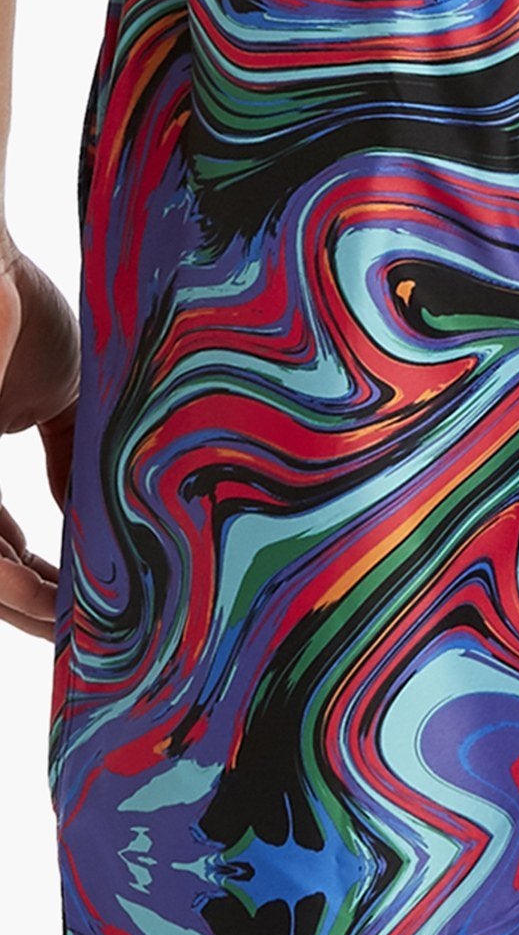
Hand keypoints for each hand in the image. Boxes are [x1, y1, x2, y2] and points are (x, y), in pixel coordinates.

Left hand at [0, 233, 79, 639]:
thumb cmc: (16, 304)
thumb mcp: (58, 393)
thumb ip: (73, 458)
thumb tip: (94, 519)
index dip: (37, 576)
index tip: (86, 599)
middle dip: (34, 603)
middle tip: (88, 630)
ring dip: (23, 606)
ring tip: (76, 625)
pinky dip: (8, 582)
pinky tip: (51, 601)